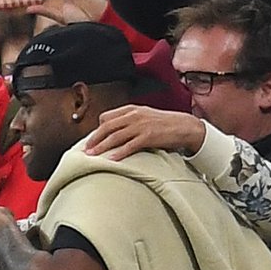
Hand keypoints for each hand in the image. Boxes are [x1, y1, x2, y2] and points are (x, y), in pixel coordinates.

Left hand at [84, 105, 205, 159]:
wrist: (185, 126)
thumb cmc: (164, 124)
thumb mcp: (144, 117)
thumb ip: (129, 121)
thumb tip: (113, 132)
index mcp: (131, 109)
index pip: (107, 117)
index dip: (97, 129)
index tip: (91, 140)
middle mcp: (134, 115)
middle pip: (107, 127)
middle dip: (94, 139)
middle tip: (86, 149)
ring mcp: (141, 125)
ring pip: (115, 136)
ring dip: (102, 147)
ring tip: (93, 156)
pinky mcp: (149, 136)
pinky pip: (130, 146)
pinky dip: (119, 153)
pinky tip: (111, 160)